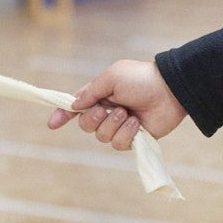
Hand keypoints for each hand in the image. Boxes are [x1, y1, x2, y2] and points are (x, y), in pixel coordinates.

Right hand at [46, 59, 188, 152]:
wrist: (170, 91)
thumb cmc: (141, 79)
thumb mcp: (111, 77)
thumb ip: (90, 92)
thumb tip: (74, 105)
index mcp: (100, 94)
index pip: (76, 107)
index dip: (63, 115)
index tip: (52, 124)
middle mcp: (108, 111)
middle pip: (86, 126)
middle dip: (93, 120)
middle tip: (107, 111)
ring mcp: (120, 126)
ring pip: (102, 137)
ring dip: (113, 125)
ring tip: (128, 114)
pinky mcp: (133, 138)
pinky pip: (118, 145)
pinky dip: (126, 134)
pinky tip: (136, 124)